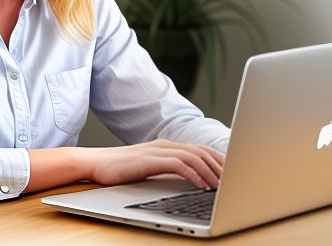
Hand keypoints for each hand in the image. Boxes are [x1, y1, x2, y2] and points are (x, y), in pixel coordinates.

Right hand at [80, 139, 224, 189]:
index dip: (219, 160)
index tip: (233, 172)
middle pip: (201, 151)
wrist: (97, 163)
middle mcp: (166, 145)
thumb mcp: (150, 166)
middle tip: (234, 180)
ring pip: (193, 157)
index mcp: (168, 146)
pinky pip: (179, 165)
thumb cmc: (122, 168)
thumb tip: (190, 179)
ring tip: (221, 186)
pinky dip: (193, 174)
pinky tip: (201, 185)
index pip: (200, 149)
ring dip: (210, 172)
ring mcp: (159, 150)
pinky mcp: (151, 160)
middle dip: (220, 165)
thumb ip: (169, 168)